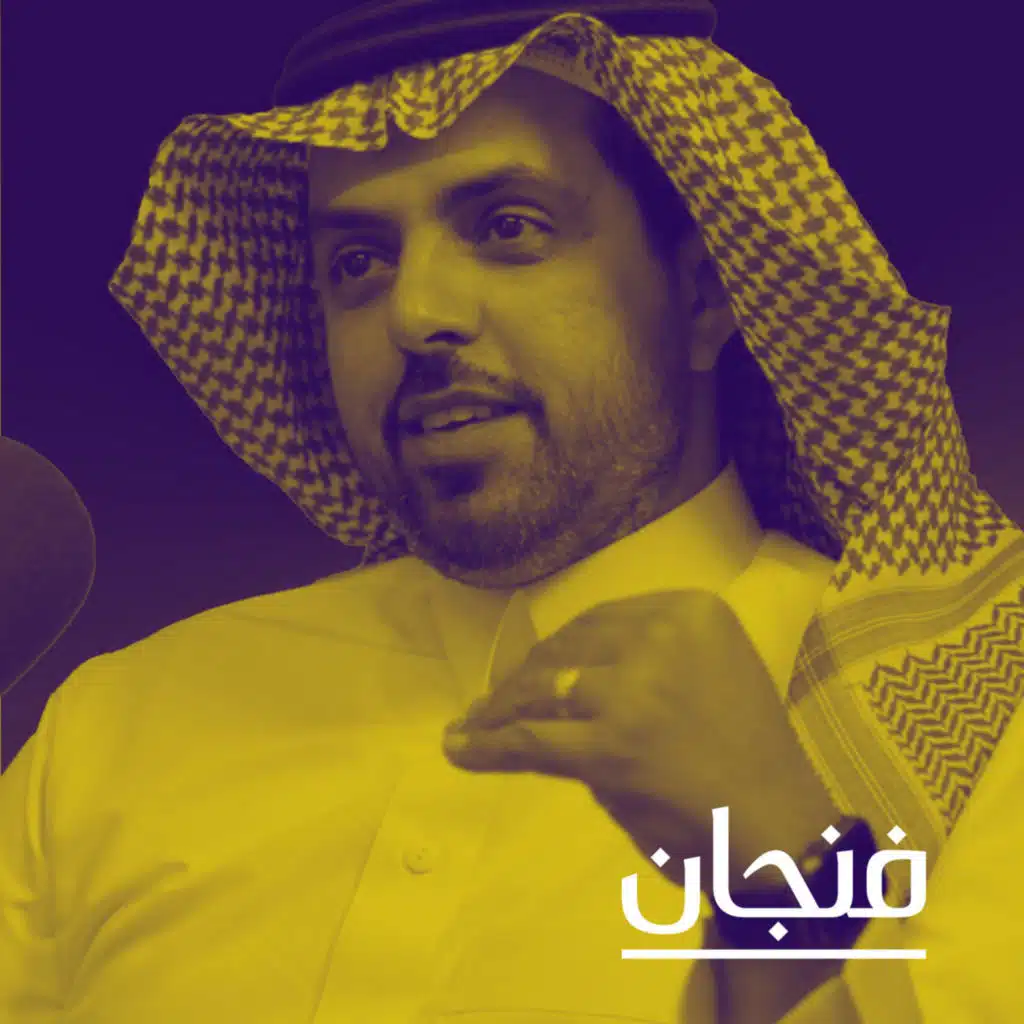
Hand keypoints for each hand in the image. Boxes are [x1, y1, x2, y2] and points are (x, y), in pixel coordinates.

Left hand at [442, 589, 838, 889]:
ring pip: (540, 690)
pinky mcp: (611, 744)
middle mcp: (664, 635)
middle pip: (564, 648)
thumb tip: (558, 678)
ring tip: (472, 726)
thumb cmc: (746, 756)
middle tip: (492, 704)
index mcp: (692, 611)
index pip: (596, 622)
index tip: (527, 668)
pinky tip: (461, 749)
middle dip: (521, 680)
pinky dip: (487, 746)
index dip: (553, 648)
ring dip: (497, 711)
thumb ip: (639, 664)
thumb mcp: (702, 677)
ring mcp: (636, 689)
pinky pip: (530, 740)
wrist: (782, 829)